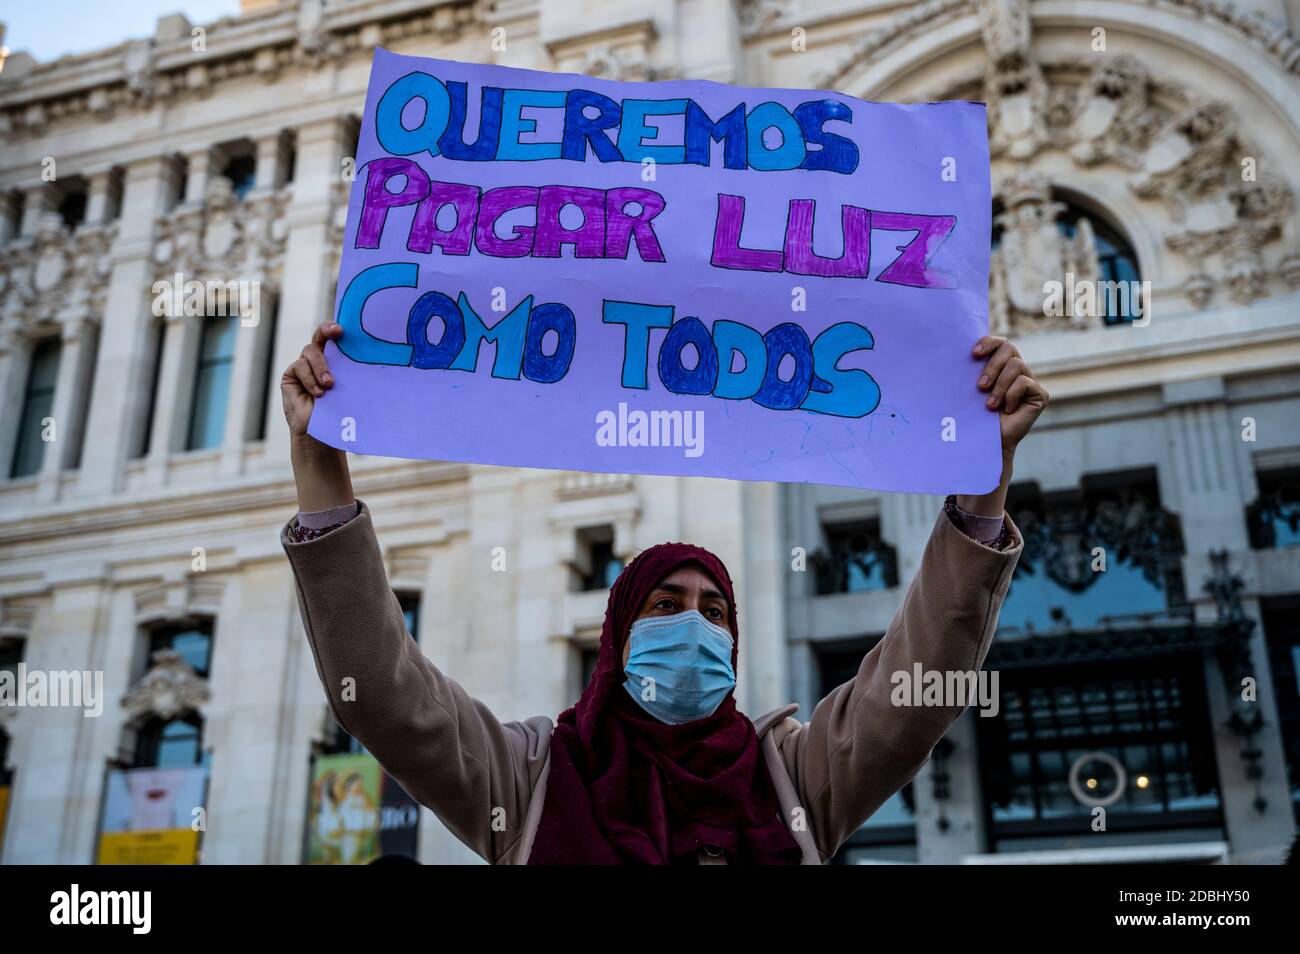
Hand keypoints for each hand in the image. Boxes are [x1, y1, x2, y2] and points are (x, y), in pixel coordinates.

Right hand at [281, 321, 342, 438]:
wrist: (321, 432)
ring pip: (310, 352)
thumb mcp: (348, 388)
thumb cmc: (340, 411)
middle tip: (337, 333)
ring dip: (321, 367)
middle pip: (319, 337)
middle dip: (327, 331)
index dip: (335, 328)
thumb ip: (350, 372)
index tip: (343, 329)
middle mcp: (318, 359)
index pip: (334, 338)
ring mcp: (303, 366)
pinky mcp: (291, 375)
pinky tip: (318, 393)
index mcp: (335, 360)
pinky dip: (310, 379)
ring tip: (329, 385)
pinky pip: (300, 367)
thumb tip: (370, 357)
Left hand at [972, 334, 1048, 462]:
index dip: (988, 342)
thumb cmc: (975, 416)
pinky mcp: (1040, 394)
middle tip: (980, 387)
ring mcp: (1030, 381)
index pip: (999, 342)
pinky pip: (1025, 382)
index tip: (973, 354)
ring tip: (990, 405)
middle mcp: (1016, 370)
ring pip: (1016, 365)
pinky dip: (1011, 396)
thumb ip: (973, 369)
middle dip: (992, 366)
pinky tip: (1007, 410)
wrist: (987, 441)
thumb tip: (960, 350)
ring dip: (1000, 385)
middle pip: (1009, 348)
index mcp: (1000, 365)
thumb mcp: (971, 389)